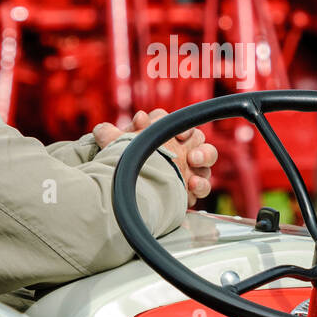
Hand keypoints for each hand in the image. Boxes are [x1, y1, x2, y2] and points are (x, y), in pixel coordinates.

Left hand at [93, 109, 217, 206]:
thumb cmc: (125, 163)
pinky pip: (203, 185)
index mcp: (165, 132)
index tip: (179, 136)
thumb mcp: (113, 149)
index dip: (181, 129)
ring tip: (192, 175)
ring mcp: (188, 166)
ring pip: (207, 159)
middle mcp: (180, 145)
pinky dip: (200, 185)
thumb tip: (112, 127)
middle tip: (191, 157)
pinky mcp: (191, 187)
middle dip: (199, 146)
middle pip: (199, 139)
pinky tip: (191, 188)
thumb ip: (109, 136)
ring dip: (203, 163)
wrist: (128, 193)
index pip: (177, 124)